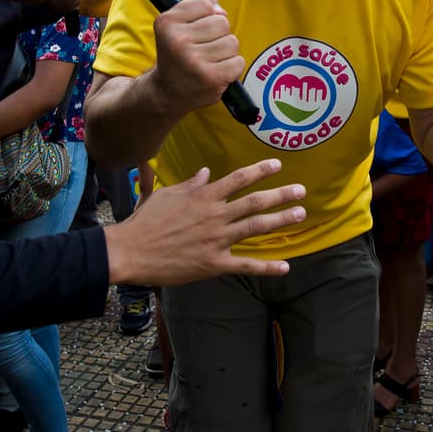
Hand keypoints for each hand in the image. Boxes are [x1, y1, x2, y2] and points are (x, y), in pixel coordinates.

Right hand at [105, 158, 305, 285]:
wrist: (129, 251)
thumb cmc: (144, 221)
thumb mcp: (166, 195)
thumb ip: (190, 184)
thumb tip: (207, 173)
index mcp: (203, 196)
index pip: (238, 179)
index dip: (260, 170)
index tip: (277, 164)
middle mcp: (215, 215)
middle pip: (255, 202)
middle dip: (281, 195)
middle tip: (302, 191)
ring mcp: (216, 240)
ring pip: (256, 228)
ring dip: (281, 220)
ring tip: (300, 214)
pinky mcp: (213, 264)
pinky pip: (245, 265)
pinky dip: (267, 267)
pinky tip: (285, 266)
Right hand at [148, 0, 244, 110]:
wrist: (168, 92)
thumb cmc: (177, 53)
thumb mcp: (177, 24)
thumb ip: (197, 5)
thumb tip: (217, 5)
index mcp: (167, 23)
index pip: (206, 3)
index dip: (206, 15)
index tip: (195, 29)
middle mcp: (178, 41)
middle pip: (222, 22)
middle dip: (219, 33)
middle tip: (203, 48)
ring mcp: (194, 61)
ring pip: (232, 42)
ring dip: (226, 51)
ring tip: (210, 60)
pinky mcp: (211, 78)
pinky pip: (238, 61)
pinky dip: (232, 67)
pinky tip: (217, 71)